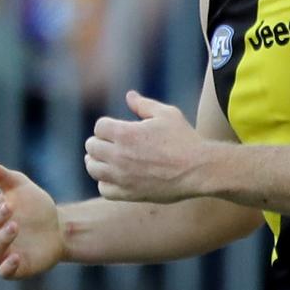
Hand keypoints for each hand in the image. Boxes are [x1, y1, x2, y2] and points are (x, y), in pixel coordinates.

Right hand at [0, 160, 64, 279]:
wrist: (59, 226)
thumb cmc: (34, 206)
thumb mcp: (19, 186)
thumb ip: (0, 176)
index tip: (0, 198)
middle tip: (9, 208)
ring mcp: (2, 253)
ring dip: (1, 239)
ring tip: (15, 226)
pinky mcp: (17, 268)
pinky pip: (5, 272)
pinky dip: (8, 266)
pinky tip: (16, 257)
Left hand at [84, 91, 213, 203]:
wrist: (198, 170)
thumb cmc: (184, 139)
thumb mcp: (166, 114)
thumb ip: (144, 104)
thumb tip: (129, 96)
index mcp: (125, 133)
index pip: (99, 127)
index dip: (107, 125)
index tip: (116, 128)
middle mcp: (119, 155)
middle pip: (91, 146)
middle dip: (100, 141)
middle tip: (110, 142)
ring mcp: (122, 176)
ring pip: (92, 168)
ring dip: (97, 161)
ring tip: (106, 159)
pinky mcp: (129, 193)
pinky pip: (104, 189)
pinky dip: (105, 182)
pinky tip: (114, 177)